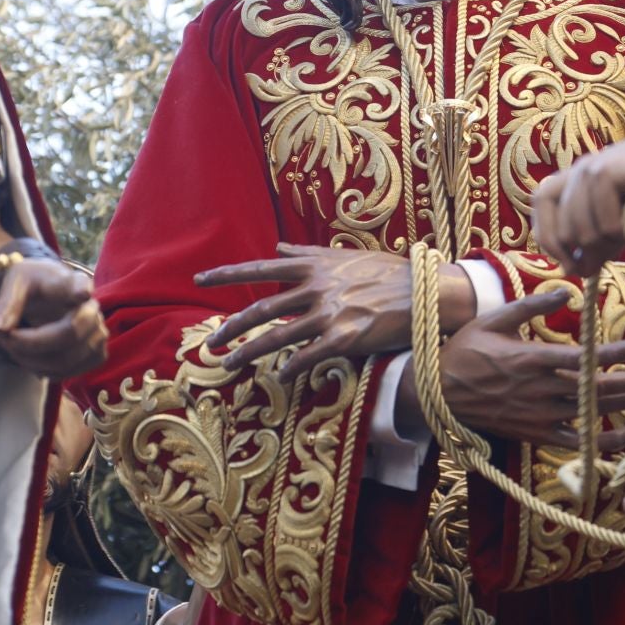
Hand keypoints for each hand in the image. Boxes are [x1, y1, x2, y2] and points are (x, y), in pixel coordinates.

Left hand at [0, 259, 107, 378]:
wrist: (46, 295)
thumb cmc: (32, 286)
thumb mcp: (14, 284)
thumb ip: (5, 305)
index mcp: (72, 283)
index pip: (80, 286)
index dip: (81, 292)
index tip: (82, 293)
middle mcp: (92, 309)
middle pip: (69, 334)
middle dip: (30, 343)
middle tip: (4, 337)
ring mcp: (98, 334)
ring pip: (66, 360)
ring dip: (30, 360)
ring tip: (11, 347)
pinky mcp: (95, 355)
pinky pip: (68, 372)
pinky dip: (42, 370)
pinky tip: (29, 357)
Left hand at [197, 243, 476, 380]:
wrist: (424, 293)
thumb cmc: (386, 272)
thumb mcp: (343, 255)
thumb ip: (306, 252)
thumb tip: (277, 247)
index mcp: (313, 265)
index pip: (261, 268)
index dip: (228, 274)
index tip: (200, 279)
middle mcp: (316, 288)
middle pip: (262, 309)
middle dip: (232, 327)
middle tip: (211, 342)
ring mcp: (330, 314)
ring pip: (279, 336)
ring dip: (250, 352)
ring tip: (230, 364)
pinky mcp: (345, 339)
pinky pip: (310, 356)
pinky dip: (292, 368)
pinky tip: (279, 377)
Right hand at [423, 289, 624, 449]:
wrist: (438, 393)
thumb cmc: (464, 351)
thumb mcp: (494, 320)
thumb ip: (532, 306)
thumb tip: (567, 288)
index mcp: (534, 358)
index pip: (587, 356)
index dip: (620, 352)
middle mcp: (542, 389)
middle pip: (599, 387)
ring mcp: (540, 414)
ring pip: (592, 413)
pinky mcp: (536, 434)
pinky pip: (576, 441)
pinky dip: (601, 440)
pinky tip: (624, 434)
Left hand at [531, 134, 624, 275]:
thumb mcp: (621, 225)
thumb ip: (597, 243)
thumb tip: (574, 271)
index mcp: (576, 179)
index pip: (540, 206)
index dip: (550, 239)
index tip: (570, 263)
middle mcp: (578, 171)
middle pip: (561, 230)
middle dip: (587, 252)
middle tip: (613, 253)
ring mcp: (589, 170)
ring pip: (582, 231)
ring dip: (611, 243)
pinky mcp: (606, 174)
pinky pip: (605, 223)